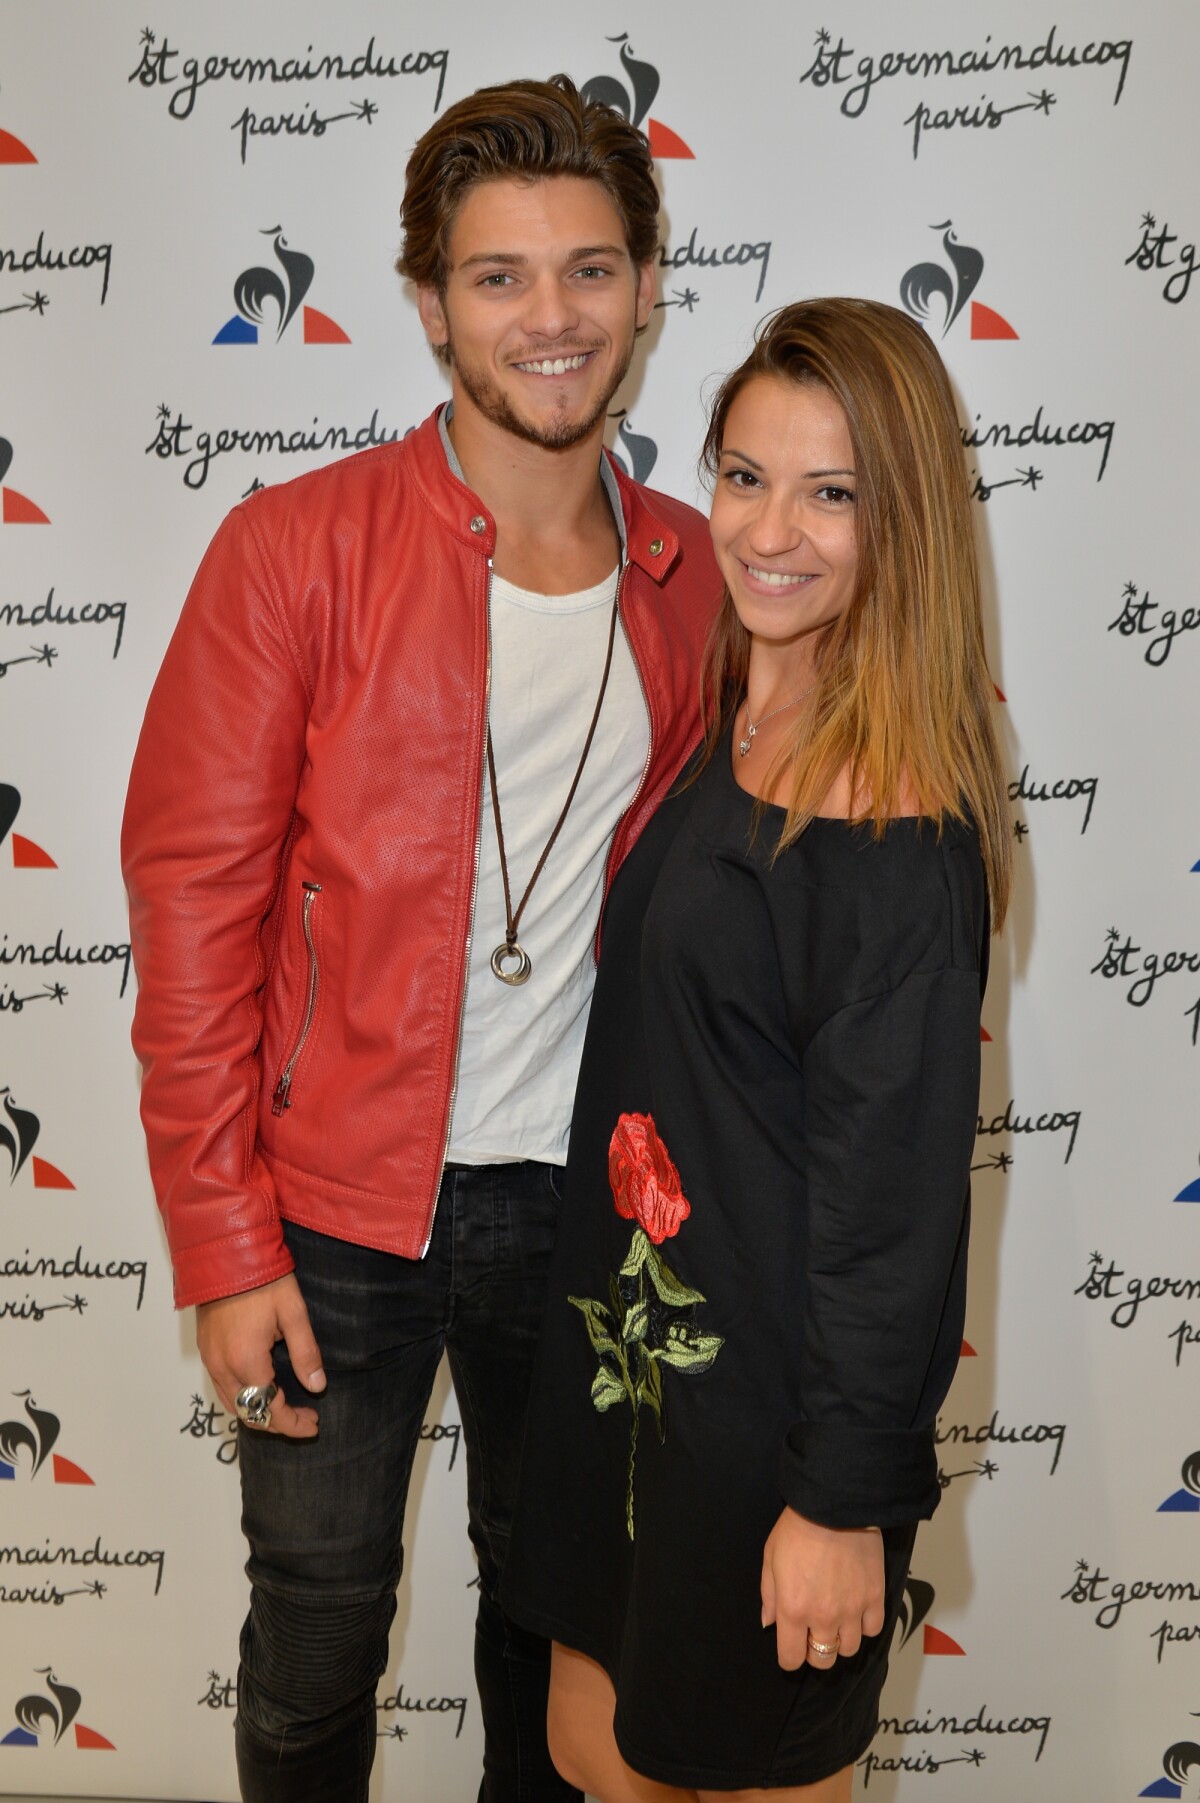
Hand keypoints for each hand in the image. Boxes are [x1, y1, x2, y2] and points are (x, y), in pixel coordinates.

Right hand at [196, 1273, 324, 1438]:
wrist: (225, 1252)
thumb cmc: (263, 1278)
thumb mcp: (293, 1313)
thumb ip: (306, 1353)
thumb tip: (317, 1386)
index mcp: (247, 1361)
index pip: (270, 1410)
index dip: (293, 1424)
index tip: (313, 1424)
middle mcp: (223, 1366)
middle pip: (249, 1414)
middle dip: (277, 1423)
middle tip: (304, 1417)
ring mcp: (210, 1359)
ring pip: (232, 1404)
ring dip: (258, 1412)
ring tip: (285, 1406)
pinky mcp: (205, 1349)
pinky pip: (222, 1387)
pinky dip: (243, 1397)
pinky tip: (262, 1386)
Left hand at [760, 1507, 884, 1669]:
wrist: (834, 1505)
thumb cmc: (798, 1528)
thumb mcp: (770, 1558)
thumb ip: (769, 1595)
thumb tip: (769, 1622)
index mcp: (793, 1610)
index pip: (792, 1659)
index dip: (790, 1657)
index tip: (792, 1646)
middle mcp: (823, 1617)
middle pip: (822, 1660)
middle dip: (815, 1652)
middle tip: (813, 1633)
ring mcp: (852, 1610)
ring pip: (849, 1649)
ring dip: (840, 1640)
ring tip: (836, 1620)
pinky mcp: (874, 1598)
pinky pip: (873, 1630)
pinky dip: (864, 1625)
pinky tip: (857, 1610)